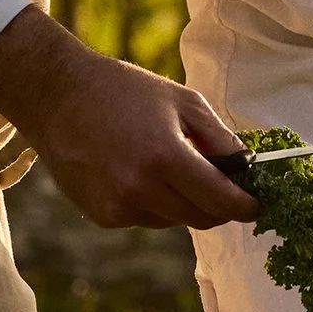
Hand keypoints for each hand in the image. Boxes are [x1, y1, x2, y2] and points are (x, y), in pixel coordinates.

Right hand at [0, 7, 256, 231]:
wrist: (57, 97)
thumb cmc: (124, 91)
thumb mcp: (182, 101)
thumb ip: (221, 139)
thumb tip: (249, 172)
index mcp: (165, 156)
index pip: (221, 201)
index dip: (245, 207)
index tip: (255, 205)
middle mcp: (140, 188)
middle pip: (201, 218)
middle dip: (218, 206)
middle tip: (221, 186)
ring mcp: (118, 206)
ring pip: (173, 220)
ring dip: (182, 202)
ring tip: (163, 163)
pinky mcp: (102, 216)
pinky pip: (144, 218)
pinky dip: (151, 203)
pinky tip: (133, 171)